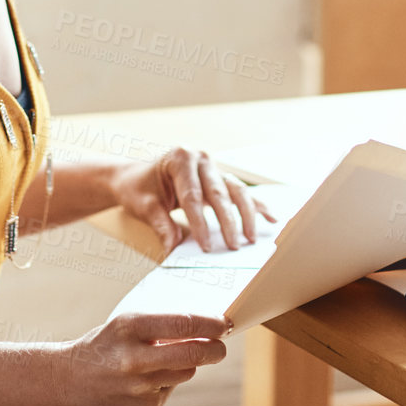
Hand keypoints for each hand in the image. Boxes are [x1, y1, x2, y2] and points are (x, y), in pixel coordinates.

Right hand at [56, 313, 227, 405]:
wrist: (69, 380)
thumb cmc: (103, 345)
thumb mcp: (125, 325)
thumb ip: (160, 327)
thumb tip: (203, 330)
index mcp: (130, 327)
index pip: (183, 323)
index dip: (210, 324)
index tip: (224, 323)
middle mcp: (135, 358)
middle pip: (193, 354)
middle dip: (215, 349)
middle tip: (221, 345)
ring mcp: (140, 386)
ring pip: (185, 372)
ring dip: (187, 364)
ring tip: (165, 359)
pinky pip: (170, 388)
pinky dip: (166, 381)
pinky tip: (143, 379)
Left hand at [111, 146, 276, 252]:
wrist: (135, 176)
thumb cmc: (138, 188)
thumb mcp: (144, 205)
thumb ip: (160, 224)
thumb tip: (173, 248)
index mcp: (180, 158)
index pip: (192, 195)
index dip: (200, 223)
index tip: (206, 247)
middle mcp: (201, 159)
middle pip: (219, 193)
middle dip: (228, 222)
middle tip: (233, 246)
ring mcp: (212, 167)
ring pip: (236, 191)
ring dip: (246, 215)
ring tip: (251, 238)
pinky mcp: (219, 178)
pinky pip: (239, 193)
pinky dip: (256, 205)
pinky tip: (270, 218)